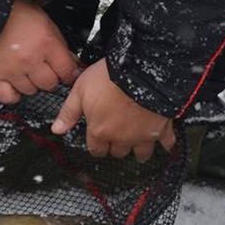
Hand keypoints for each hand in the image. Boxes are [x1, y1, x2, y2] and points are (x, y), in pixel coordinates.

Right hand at [0, 0, 80, 104]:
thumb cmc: (16, 13)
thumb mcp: (46, 22)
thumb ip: (59, 44)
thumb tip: (73, 63)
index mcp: (46, 42)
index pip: (67, 71)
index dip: (69, 74)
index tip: (68, 74)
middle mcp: (30, 58)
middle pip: (49, 84)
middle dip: (50, 78)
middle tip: (44, 69)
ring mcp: (12, 69)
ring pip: (30, 91)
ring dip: (31, 84)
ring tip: (26, 71)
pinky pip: (8, 97)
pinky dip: (13, 94)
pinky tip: (15, 85)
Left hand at [51, 60, 176, 160]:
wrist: (140, 71)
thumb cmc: (109, 78)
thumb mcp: (80, 91)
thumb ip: (68, 112)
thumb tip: (57, 129)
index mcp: (100, 131)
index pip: (95, 149)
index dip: (96, 145)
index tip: (97, 139)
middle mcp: (121, 138)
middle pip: (117, 153)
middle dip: (115, 146)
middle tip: (116, 137)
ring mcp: (142, 135)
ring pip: (140, 154)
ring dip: (138, 151)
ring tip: (137, 146)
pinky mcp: (162, 128)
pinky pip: (167, 143)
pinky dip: (167, 145)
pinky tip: (166, 144)